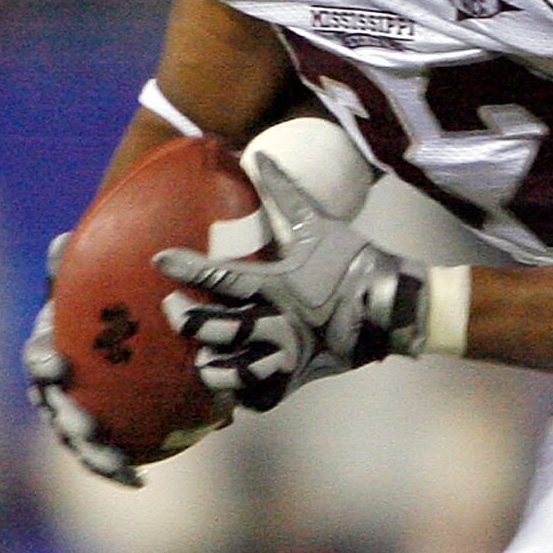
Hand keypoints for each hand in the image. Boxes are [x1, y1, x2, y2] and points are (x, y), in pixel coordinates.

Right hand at [23, 233, 142, 486]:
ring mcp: (71, 412)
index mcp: (50, 347)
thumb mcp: (94, 280)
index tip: (58, 365)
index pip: (39, 355)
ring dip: (92, 454)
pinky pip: (104, 452)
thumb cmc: (108, 300)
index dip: (43, 361)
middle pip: (54, 406)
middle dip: (67, 419)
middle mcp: (53, 385)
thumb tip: (61, 241)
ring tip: (118, 467)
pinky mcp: (95, 434)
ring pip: (75, 438)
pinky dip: (116, 467)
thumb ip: (78, 265)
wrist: (122, 329)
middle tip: (87, 426)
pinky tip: (140, 480)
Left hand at [150, 154, 426, 407]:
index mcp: (276, 282)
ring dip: (208, 365)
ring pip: (231, 370)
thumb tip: (263, 155)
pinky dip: (240, 397)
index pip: (219, 274)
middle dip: (185, 318)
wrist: (393, 307)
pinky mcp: (298, 377)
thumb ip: (285, 193)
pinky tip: (229, 387)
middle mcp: (275, 320)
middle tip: (172, 308)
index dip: (185, 267)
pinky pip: (258, 398)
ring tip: (198, 356)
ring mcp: (287, 353)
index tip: (158, 261)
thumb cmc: (355, 262)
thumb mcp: (320, 223)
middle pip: (213, 327)